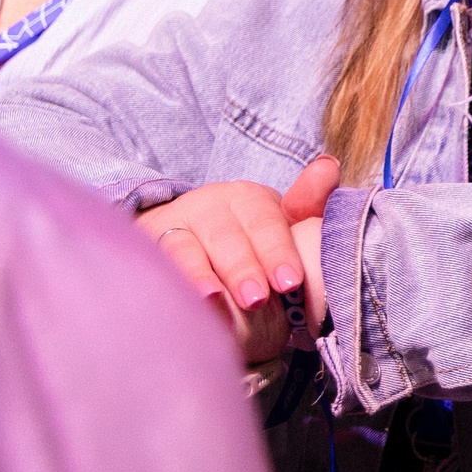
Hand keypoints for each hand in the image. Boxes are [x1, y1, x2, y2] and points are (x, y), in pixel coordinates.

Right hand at [137, 157, 335, 363]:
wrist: (185, 238)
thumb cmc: (248, 239)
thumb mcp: (278, 223)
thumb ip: (306, 204)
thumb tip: (328, 167)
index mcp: (247, 198)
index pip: (264, 221)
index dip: (277, 251)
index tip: (290, 282)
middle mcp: (208, 206)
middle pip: (226, 236)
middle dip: (243, 268)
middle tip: (257, 299)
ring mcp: (172, 226)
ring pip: (184, 249)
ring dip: (199, 275)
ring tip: (212, 300)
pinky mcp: (143, 248)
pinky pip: (153, 266)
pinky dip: (164, 283)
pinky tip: (174, 304)